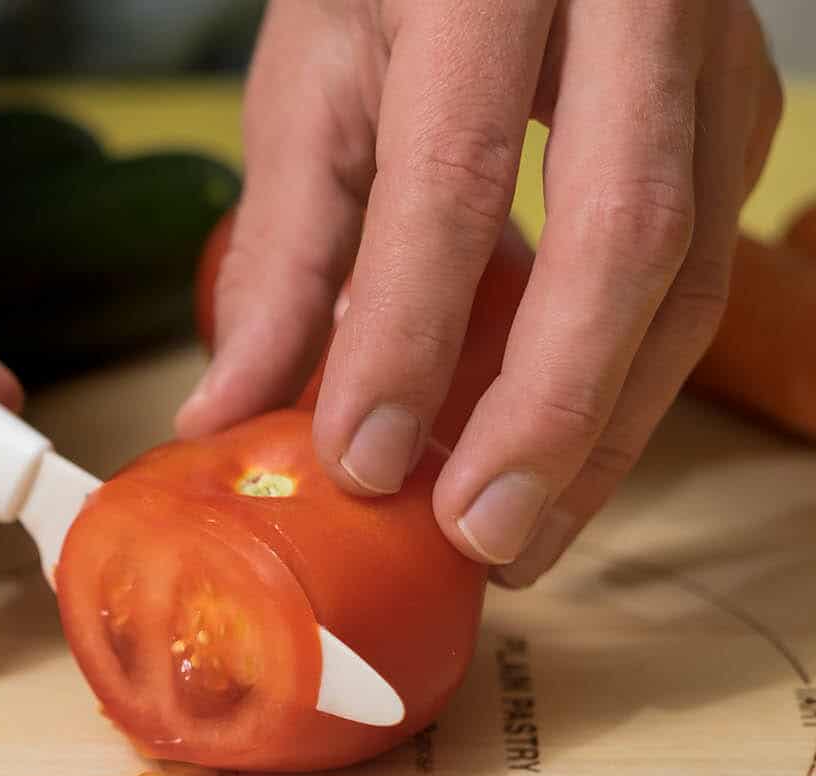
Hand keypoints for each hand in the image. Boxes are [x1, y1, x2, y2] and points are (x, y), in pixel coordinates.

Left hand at [179, 0, 782, 586]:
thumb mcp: (312, 89)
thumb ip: (285, 248)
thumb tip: (228, 409)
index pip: (452, 181)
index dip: (407, 337)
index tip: (361, 462)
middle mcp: (630, 1)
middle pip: (624, 236)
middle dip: (552, 413)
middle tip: (483, 537)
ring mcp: (706, 54)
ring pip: (690, 271)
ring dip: (606, 424)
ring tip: (523, 530)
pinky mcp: (734, 109)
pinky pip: (703, 266)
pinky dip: (627, 373)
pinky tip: (559, 446)